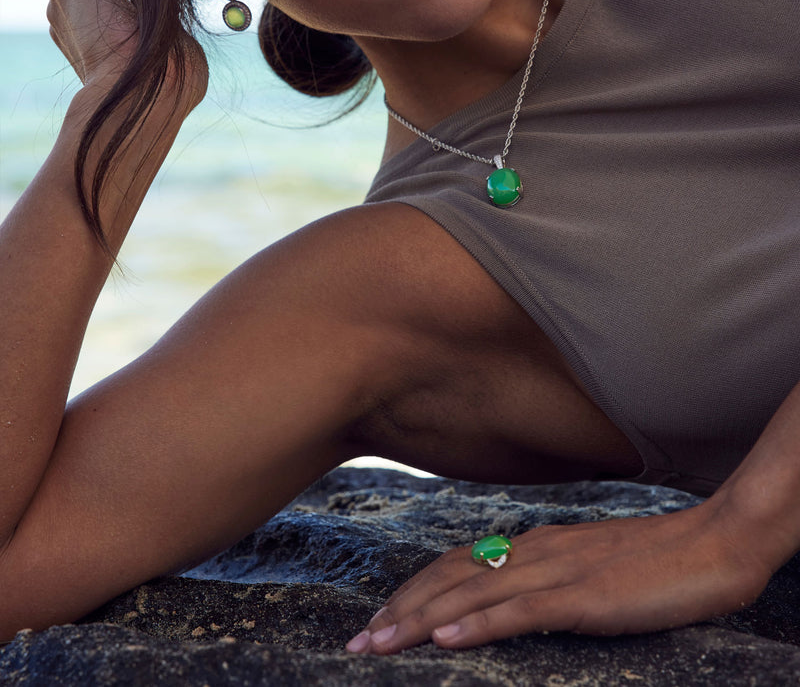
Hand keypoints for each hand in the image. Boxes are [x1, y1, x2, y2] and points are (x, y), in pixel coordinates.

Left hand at [346, 499, 771, 653]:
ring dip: (421, 621)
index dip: (414, 590)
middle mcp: (536, 551)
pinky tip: (446, 640)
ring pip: (473, 595)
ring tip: (381, 644)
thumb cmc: (658, 560)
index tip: (381, 616)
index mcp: (536, 543)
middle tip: (359, 639)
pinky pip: (520, 611)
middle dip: (401, 609)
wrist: (714, 542)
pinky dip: (478, 626)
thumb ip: (549, 576)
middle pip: (451, 577)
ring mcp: (558, 572)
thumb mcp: (590, 566)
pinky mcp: (584, 597)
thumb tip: (509, 595)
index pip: (458, 563)